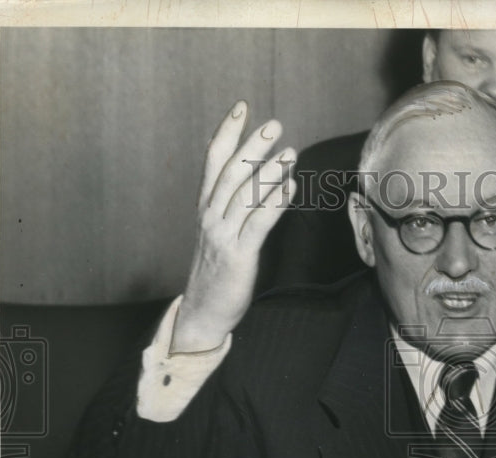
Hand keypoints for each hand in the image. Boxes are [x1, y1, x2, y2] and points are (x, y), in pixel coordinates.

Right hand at [172, 100, 296, 352]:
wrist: (204, 311)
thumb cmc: (218, 271)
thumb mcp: (223, 233)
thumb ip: (235, 206)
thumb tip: (260, 178)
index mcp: (206, 208)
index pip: (213, 162)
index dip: (227, 133)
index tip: (242, 108)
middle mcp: (211, 217)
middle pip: (231, 173)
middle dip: (252, 146)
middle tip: (273, 125)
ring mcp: (223, 236)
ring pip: (245, 195)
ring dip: (269, 172)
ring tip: (289, 152)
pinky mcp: (238, 256)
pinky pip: (258, 224)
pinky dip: (275, 203)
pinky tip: (290, 187)